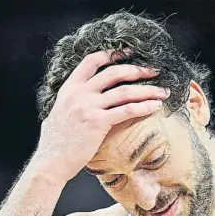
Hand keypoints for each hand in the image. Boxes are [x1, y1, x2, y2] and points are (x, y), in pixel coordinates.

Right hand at [32, 50, 169, 182]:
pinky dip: (143, 107)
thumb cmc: (56, 143)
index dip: (112, 55)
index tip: (129, 54)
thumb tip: (79, 100)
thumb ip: (71, 103)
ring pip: (124, 91)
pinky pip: (126, 111)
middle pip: (114, 73)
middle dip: (138, 70)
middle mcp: (79, 93)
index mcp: (69, 88)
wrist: (51, 161)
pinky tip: (154, 107)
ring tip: (163, 92)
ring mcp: (88, 107)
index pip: (92, 61)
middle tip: (154, 71)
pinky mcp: (98, 122)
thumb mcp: (58, 113)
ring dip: (148, 90)